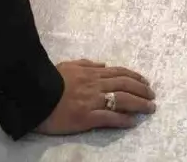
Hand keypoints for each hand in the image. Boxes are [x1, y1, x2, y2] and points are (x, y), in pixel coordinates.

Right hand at [36, 59, 155, 134]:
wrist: (33, 95)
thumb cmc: (49, 80)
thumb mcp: (67, 65)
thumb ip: (86, 64)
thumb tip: (103, 64)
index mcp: (91, 73)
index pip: (119, 73)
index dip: (135, 77)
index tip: (145, 82)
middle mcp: (95, 85)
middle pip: (125, 86)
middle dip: (142, 90)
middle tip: (153, 96)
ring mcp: (92, 101)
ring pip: (122, 100)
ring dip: (139, 104)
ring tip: (150, 108)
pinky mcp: (86, 117)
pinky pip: (109, 118)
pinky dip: (123, 120)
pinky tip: (132, 122)